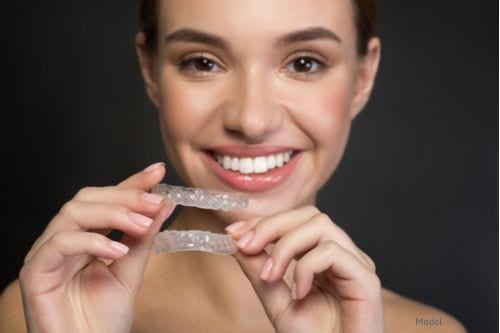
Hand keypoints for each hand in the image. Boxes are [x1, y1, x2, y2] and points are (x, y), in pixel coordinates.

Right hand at [19, 163, 173, 332]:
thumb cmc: (103, 320)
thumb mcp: (131, 271)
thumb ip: (144, 238)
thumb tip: (163, 204)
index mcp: (85, 237)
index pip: (106, 200)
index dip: (131, 183)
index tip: (158, 172)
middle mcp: (64, 240)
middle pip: (87, 199)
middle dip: (125, 196)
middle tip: (155, 202)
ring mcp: (47, 254)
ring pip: (72, 213)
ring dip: (112, 214)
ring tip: (142, 225)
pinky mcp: (36, 272)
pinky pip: (59, 243)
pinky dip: (91, 241)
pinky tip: (118, 249)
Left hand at [227, 206, 383, 332]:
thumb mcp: (277, 302)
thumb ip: (260, 272)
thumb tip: (237, 241)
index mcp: (324, 258)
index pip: (296, 222)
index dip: (265, 222)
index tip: (234, 232)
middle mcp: (342, 255)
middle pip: (310, 215)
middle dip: (272, 225)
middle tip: (246, 245)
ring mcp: (356, 264)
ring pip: (320, 226)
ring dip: (285, 246)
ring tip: (270, 276)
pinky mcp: (366, 280)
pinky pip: (332, 252)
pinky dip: (306, 267)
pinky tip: (298, 293)